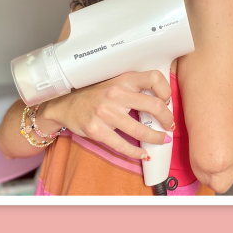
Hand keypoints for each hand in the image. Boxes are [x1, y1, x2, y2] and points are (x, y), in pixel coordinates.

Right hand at [36, 70, 173, 159]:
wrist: (64, 105)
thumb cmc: (92, 95)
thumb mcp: (112, 84)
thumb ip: (132, 89)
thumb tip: (161, 101)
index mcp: (122, 80)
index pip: (153, 77)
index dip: (166, 90)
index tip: (167, 100)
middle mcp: (115, 94)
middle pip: (154, 105)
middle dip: (167, 119)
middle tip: (168, 126)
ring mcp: (105, 113)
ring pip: (141, 130)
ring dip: (156, 138)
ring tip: (161, 140)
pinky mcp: (97, 130)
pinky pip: (123, 145)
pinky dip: (137, 153)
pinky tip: (143, 154)